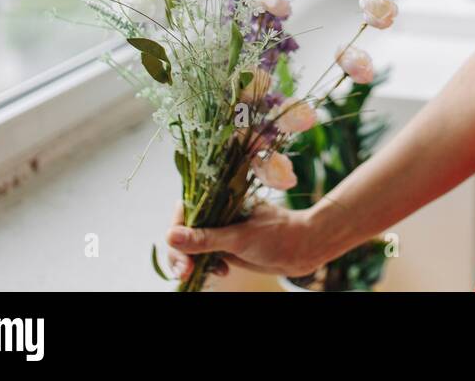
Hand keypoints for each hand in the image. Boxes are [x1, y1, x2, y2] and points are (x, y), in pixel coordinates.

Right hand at [164, 199, 333, 280]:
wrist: (305, 248)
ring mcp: (222, 229)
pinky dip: (205, 266)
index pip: (185, 210)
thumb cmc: (277, 235)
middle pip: (184, 231)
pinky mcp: (228, 246)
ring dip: (189, 261)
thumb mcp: (238, 238)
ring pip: (192, 246)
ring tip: (191, 274)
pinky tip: (220, 272)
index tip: (179, 252)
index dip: (176, 231)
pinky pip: (206, 256)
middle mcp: (218, 212)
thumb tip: (169, 236)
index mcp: (221, 199)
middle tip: (185, 272)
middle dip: (179, 252)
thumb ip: (205, 239)